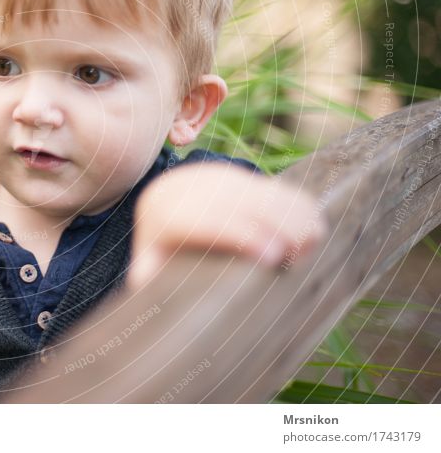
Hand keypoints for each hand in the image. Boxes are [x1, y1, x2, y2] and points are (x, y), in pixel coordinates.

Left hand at [127, 163, 327, 289]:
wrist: (162, 207)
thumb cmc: (160, 252)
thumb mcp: (148, 267)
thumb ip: (150, 279)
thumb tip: (152, 287)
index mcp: (162, 213)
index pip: (202, 220)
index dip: (239, 235)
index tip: (271, 257)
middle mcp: (187, 188)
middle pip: (236, 201)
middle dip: (272, 223)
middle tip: (301, 252)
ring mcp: (212, 176)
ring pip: (256, 190)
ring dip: (288, 211)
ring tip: (313, 241)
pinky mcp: (233, 173)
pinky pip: (267, 184)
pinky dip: (292, 201)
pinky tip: (314, 223)